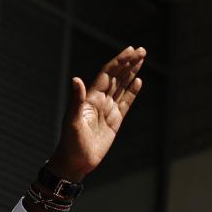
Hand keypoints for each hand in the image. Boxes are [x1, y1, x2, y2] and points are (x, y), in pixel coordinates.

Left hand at [47, 46, 145, 181]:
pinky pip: (125, 103)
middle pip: (116, 77)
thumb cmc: (70, 143)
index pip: (107, 75)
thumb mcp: (73, 121)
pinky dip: (132, 92)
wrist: (75, 162)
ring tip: (141, 59)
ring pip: (122, 87)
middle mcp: (99, 101)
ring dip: (131, 73)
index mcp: (90, 99)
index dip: (119, 62)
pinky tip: (138, 81)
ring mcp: (107, 110)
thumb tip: (76, 79)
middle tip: (141, 50)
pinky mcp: (114, 121)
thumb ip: (76, 100)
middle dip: (128, 63)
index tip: (131, 50)